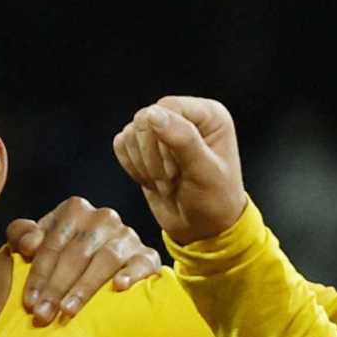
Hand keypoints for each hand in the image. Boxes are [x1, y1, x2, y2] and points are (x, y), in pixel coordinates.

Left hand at [3, 198, 162, 325]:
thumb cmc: (63, 253)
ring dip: (85, 286)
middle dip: (56, 286)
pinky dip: (131, 273)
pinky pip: (141, 263)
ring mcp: (127, 235)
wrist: (106, 261)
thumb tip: (28, 244)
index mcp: (74, 209)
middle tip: (43, 314)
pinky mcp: (147, 255)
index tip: (29, 302)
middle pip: (76, 253)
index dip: (38, 274)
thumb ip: (23, 237)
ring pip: (105, 259)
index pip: (52, 243)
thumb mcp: (40, 242)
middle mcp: (103, 217)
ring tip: (68, 310)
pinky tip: (119, 287)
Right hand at [111, 97, 247, 244]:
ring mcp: (164, 131)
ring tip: (165, 182)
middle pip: (145, 118)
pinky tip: (151, 180)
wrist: (203, 229)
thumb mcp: (205, 172)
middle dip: (151, 156)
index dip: (162, 140)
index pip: (167, 108)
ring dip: (143, 164)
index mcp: (208, 115)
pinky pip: (122, 144)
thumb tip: (152, 114)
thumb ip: (183, 139)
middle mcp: (186, 117)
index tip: (175, 171)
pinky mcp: (145, 147)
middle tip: (169, 180)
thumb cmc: (214, 201)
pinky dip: (132, 166)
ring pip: (131, 132)